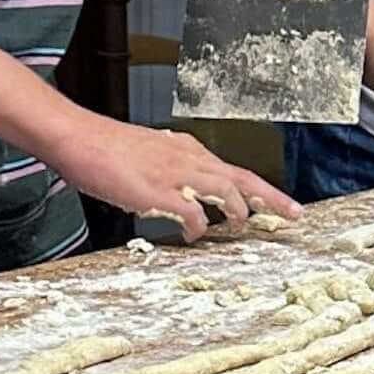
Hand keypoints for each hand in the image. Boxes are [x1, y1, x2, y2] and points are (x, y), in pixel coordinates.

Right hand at [46, 116, 296, 240]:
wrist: (79, 137)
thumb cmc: (105, 147)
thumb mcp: (149, 153)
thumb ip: (170, 169)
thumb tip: (179, 191)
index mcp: (188, 149)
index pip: (234, 170)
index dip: (261, 188)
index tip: (282, 203)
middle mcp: (189, 158)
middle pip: (242, 179)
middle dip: (272, 198)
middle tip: (294, 215)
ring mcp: (176, 174)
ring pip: (226, 191)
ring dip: (237, 212)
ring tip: (237, 228)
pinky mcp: (159, 192)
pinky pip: (192, 213)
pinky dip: (198, 227)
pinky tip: (192, 235)